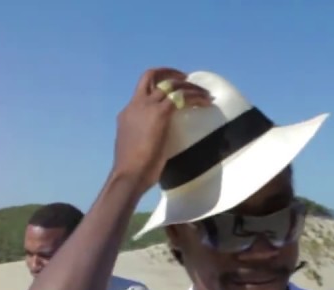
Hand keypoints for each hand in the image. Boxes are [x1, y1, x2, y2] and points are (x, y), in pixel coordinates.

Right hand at [112, 67, 212, 192]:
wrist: (129, 174)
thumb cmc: (133, 170)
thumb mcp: (135, 147)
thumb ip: (142, 140)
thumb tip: (153, 145)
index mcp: (128, 113)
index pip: (142, 91)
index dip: (157, 86)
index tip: (170, 89)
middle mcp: (136, 105)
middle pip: (150, 75)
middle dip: (168, 72)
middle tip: (185, 78)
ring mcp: (147, 107)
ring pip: (171, 84)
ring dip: (190, 86)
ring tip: (204, 93)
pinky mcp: (160, 113)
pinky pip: (181, 97)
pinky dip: (195, 97)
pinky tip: (206, 102)